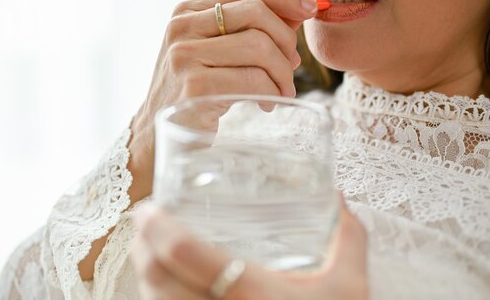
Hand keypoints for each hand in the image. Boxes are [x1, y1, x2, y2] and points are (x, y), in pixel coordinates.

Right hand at [127, 0, 318, 202]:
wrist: (156, 132)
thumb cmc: (193, 90)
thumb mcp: (216, 51)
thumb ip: (250, 29)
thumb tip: (299, 12)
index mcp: (187, 12)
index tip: (309, 9)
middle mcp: (181, 28)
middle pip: (256, 14)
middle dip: (285, 41)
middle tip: (292, 67)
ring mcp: (184, 56)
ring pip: (258, 46)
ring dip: (282, 72)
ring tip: (282, 90)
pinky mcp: (194, 86)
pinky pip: (252, 79)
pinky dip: (271, 92)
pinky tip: (268, 104)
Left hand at [131, 196, 367, 299]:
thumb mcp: (348, 288)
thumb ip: (347, 240)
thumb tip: (342, 200)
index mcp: (249, 293)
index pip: (182, 252)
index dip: (156, 226)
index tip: (149, 207)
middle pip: (155, 278)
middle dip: (141, 244)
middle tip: (144, 221)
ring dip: (145, 272)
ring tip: (150, 248)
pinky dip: (156, 299)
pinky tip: (166, 288)